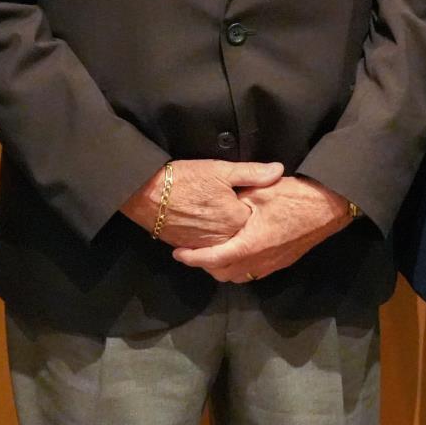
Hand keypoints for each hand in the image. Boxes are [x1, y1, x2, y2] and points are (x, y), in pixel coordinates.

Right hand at [118, 159, 284, 248]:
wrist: (147, 194)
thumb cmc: (184, 179)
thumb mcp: (220, 169)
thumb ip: (252, 173)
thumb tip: (278, 171)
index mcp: (237, 218)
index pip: (259, 218)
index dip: (260, 210)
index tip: (260, 202)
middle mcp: (226, 238)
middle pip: (245, 236)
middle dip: (249, 230)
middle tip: (246, 217)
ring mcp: (209, 247)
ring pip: (229, 248)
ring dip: (233, 241)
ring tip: (231, 227)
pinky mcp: (193, 250)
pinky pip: (212, 254)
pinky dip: (216, 248)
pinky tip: (215, 234)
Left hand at [170, 176, 352, 282]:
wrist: (329, 206)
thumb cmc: (294, 197)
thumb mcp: (260, 191)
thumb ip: (237, 201)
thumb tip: (219, 205)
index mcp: (251, 244)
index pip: (214, 259)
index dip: (193, 258)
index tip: (179, 253)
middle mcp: (260, 261)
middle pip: (224, 273)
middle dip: (205, 265)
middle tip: (193, 251)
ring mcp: (273, 264)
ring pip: (239, 276)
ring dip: (223, 267)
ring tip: (212, 251)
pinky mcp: (282, 262)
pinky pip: (253, 271)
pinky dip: (239, 266)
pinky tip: (237, 249)